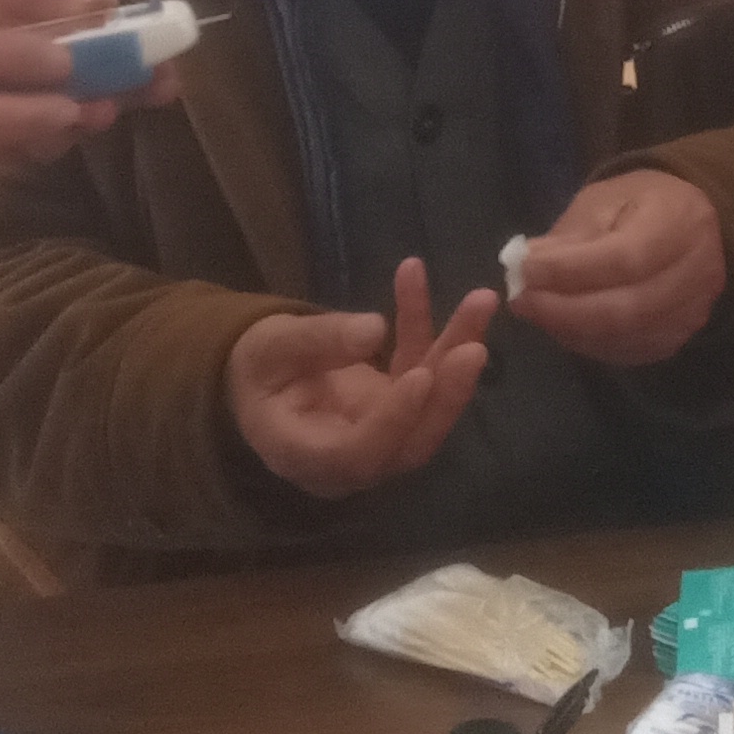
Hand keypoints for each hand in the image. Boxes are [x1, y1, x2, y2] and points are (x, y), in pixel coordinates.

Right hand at [229, 262, 500, 499]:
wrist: (256, 378)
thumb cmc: (253, 369)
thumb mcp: (270, 347)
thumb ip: (318, 341)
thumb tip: (373, 329)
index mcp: (308, 455)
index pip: (361, 452)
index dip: (395, 420)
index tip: (422, 375)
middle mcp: (352, 459)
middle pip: (411, 440)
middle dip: (447, 394)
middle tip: (474, 347)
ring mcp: (381, 434)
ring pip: (428, 405)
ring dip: (456, 353)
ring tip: (479, 301)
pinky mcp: (396, 406)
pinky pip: (420, 370)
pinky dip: (428, 329)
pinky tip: (415, 275)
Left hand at [505, 170, 730, 368]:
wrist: (687, 225)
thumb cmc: (638, 205)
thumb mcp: (602, 201)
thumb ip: (569, 236)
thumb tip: (525, 265)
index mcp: (679, 222)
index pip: (623, 258)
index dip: (570, 271)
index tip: (524, 270)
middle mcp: (697, 273)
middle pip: (626, 308)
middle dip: (564, 309)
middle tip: (521, 300)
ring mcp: (692, 313)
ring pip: (624, 336)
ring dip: (571, 328)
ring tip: (535, 310)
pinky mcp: (678, 338)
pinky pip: (627, 351)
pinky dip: (587, 342)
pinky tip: (562, 325)